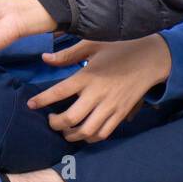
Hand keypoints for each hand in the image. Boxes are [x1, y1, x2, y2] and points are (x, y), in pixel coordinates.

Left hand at [27, 35, 171, 143]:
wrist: (151, 58)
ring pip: (86, 131)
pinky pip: (103, 133)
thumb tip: (45, 59)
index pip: (59, 92)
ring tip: (64, 129)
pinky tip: (83, 132)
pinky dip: (89, 138)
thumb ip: (68, 54)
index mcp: (88, 76)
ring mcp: (110, 106)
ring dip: (71, 135)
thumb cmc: (121, 47)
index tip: (31, 105)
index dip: (42, 101)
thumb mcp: (93, 44)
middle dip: (55, 124)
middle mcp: (98, 94)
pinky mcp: (121, 113)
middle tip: (50, 120)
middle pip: (70, 119)